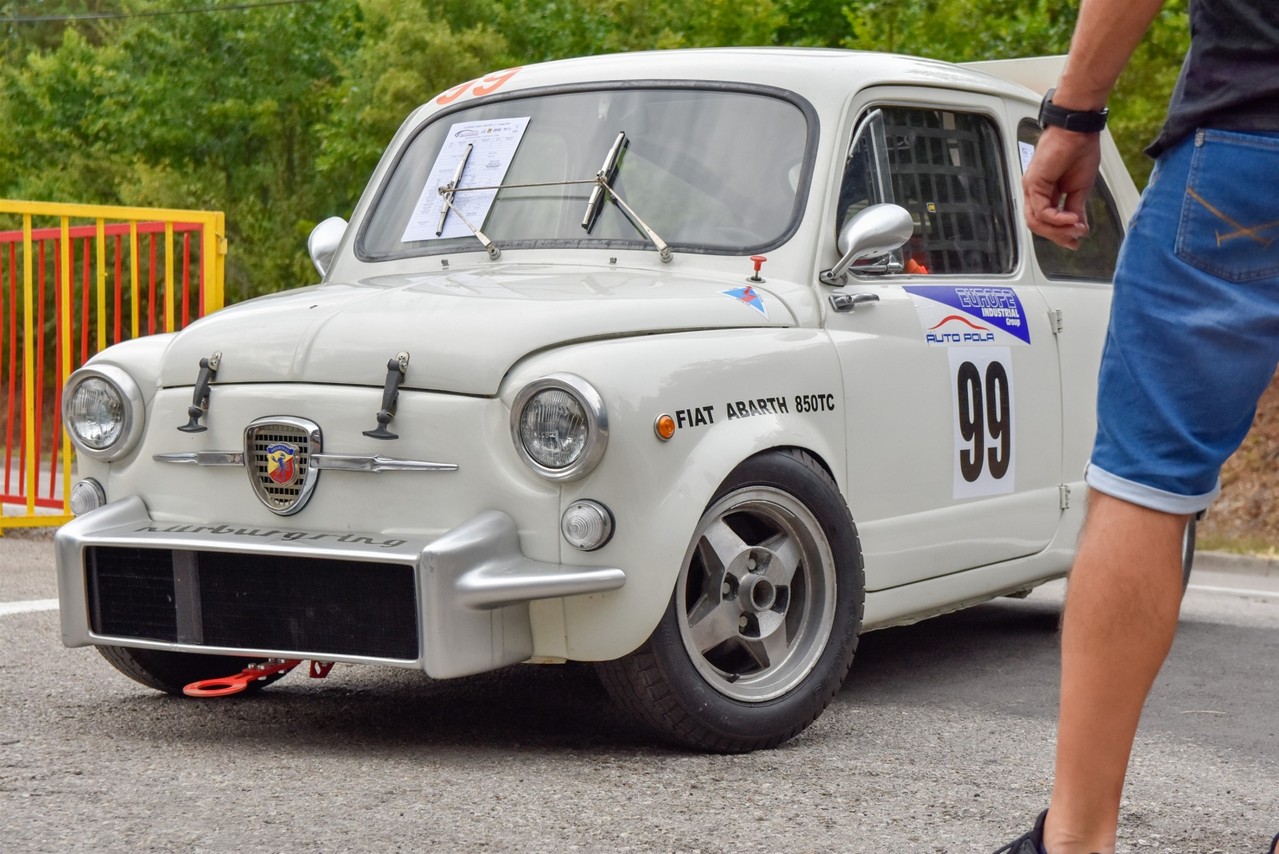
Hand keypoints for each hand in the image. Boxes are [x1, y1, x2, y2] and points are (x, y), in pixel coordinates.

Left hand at [1023, 126, 1102, 249]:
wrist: (1079, 130)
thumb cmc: (1080, 150)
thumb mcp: (1080, 188)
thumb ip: (1076, 209)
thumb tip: (1078, 227)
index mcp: (1045, 193)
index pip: (1045, 221)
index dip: (1059, 235)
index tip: (1074, 242)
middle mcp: (1035, 191)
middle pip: (1037, 225)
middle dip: (1058, 236)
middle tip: (1075, 239)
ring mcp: (1032, 187)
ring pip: (1036, 221)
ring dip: (1057, 230)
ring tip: (1075, 229)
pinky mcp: (1034, 183)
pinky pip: (1041, 210)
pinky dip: (1057, 218)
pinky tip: (1071, 219)